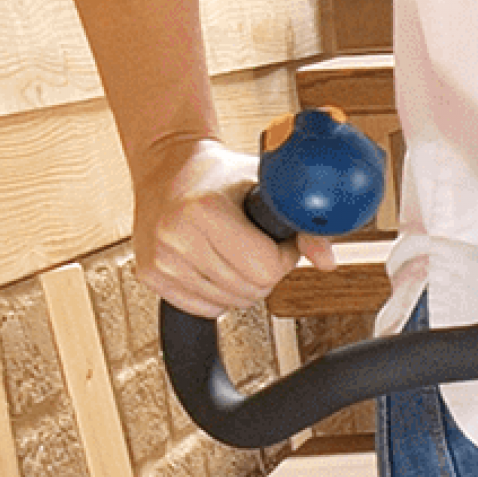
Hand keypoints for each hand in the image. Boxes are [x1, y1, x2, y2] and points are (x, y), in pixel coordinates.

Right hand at [132, 135, 327, 316]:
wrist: (169, 167)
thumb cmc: (220, 176)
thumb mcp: (264, 185)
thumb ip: (301, 224)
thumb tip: (327, 261)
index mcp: (204, 210)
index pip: (266, 269)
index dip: (282, 256)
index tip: (274, 237)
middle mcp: (176, 235)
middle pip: (252, 289)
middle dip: (265, 270)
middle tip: (253, 242)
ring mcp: (160, 258)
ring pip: (231, 302)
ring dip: (242, 283)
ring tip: (232, 249)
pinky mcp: (150, 275)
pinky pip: (206, 308)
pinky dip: (218, 293)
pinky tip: (212, 262)